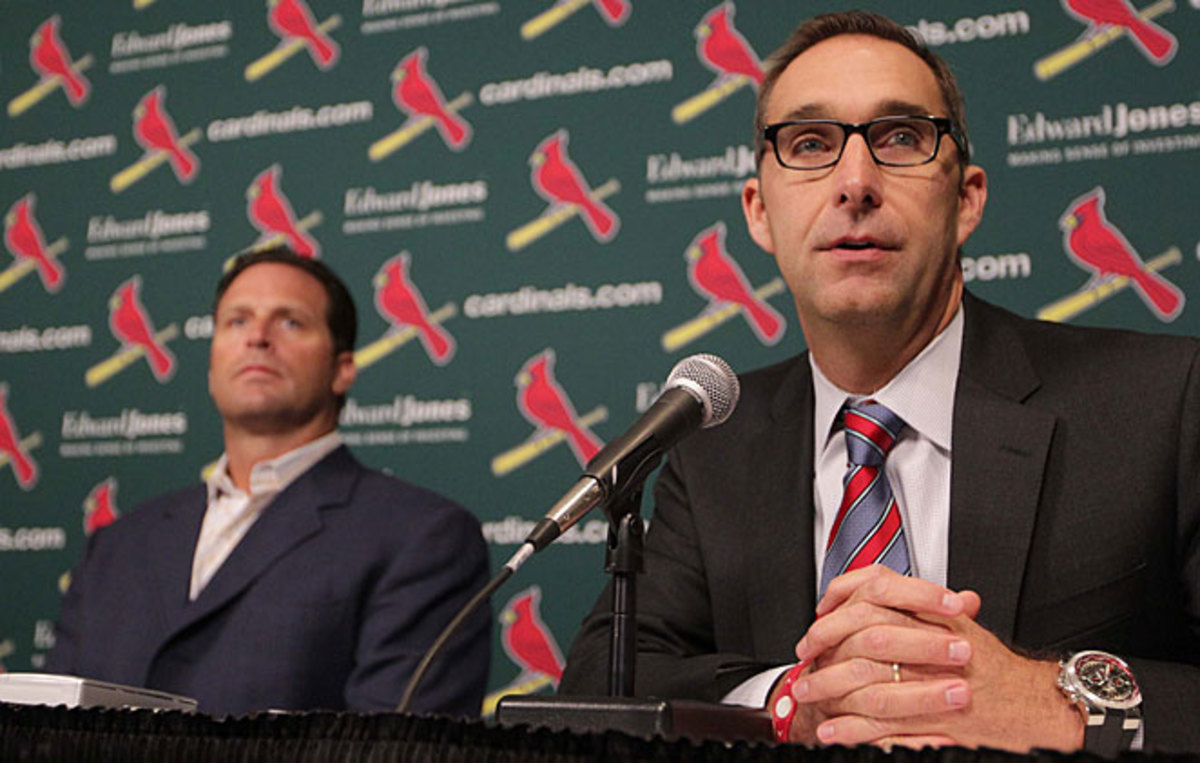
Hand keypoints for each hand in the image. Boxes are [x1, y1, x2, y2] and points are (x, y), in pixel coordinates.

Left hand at [783, 566, 1083, 751]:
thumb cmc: (997, 670)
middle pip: (866, 638)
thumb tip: (871, 588)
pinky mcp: (935, 724)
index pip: (878, 593)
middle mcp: (935, 646)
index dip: (840, 604)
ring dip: (831, 692)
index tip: (819, 618)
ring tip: (807, 697)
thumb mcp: (959, 626)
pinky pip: (883, 727)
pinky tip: (832, 732)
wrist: (1037, 707)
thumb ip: (919, 605)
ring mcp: (934, 686)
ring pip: (868, 683)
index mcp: (937, 616)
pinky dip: (852, 730)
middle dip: (827, 650)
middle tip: (804, 660)